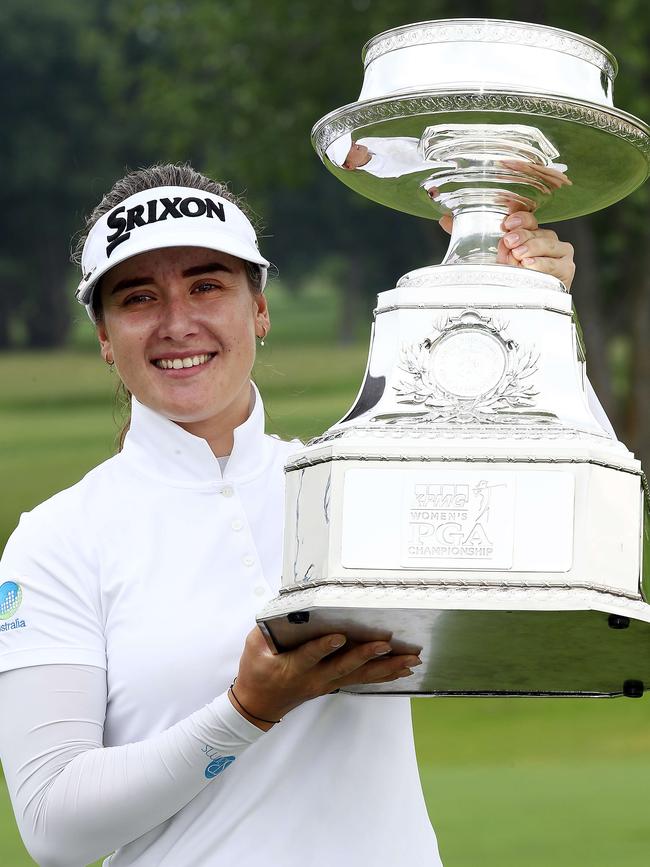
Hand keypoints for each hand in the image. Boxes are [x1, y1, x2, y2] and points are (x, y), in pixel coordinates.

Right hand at [230, 627, 420, 728]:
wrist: (259, 705)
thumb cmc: (256, 673)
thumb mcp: (254, 647)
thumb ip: (269, 628)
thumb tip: (287, 607)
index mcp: (293, 667)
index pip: (310, 656)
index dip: (324, 647)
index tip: (339, 637)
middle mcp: (315, 678)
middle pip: (345, 667)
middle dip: (367, 655)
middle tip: (387, 645)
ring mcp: (327, 683)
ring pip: (360, 676)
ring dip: (387, 668)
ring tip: (410, 660)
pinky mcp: (334, 684)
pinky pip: (362, 680)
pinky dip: (384, 675)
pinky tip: (402, 670)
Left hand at [438, 210, 574, 289]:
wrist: (527, 302)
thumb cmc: (510, 275)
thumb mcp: (488, 255)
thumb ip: (469, 236)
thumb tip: (445, 220)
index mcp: (531, 232)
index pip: (529, 218)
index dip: (519, 218)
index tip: (506, 223)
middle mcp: (548, 240)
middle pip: (538, 232)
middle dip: (523, 236)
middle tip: (508, 242)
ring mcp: (559, 255)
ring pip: (549, 245)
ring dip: (532, 249)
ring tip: (518, 256)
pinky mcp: (565, 272)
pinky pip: (556, 266)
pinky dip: (542, 265)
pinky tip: (530, 266)